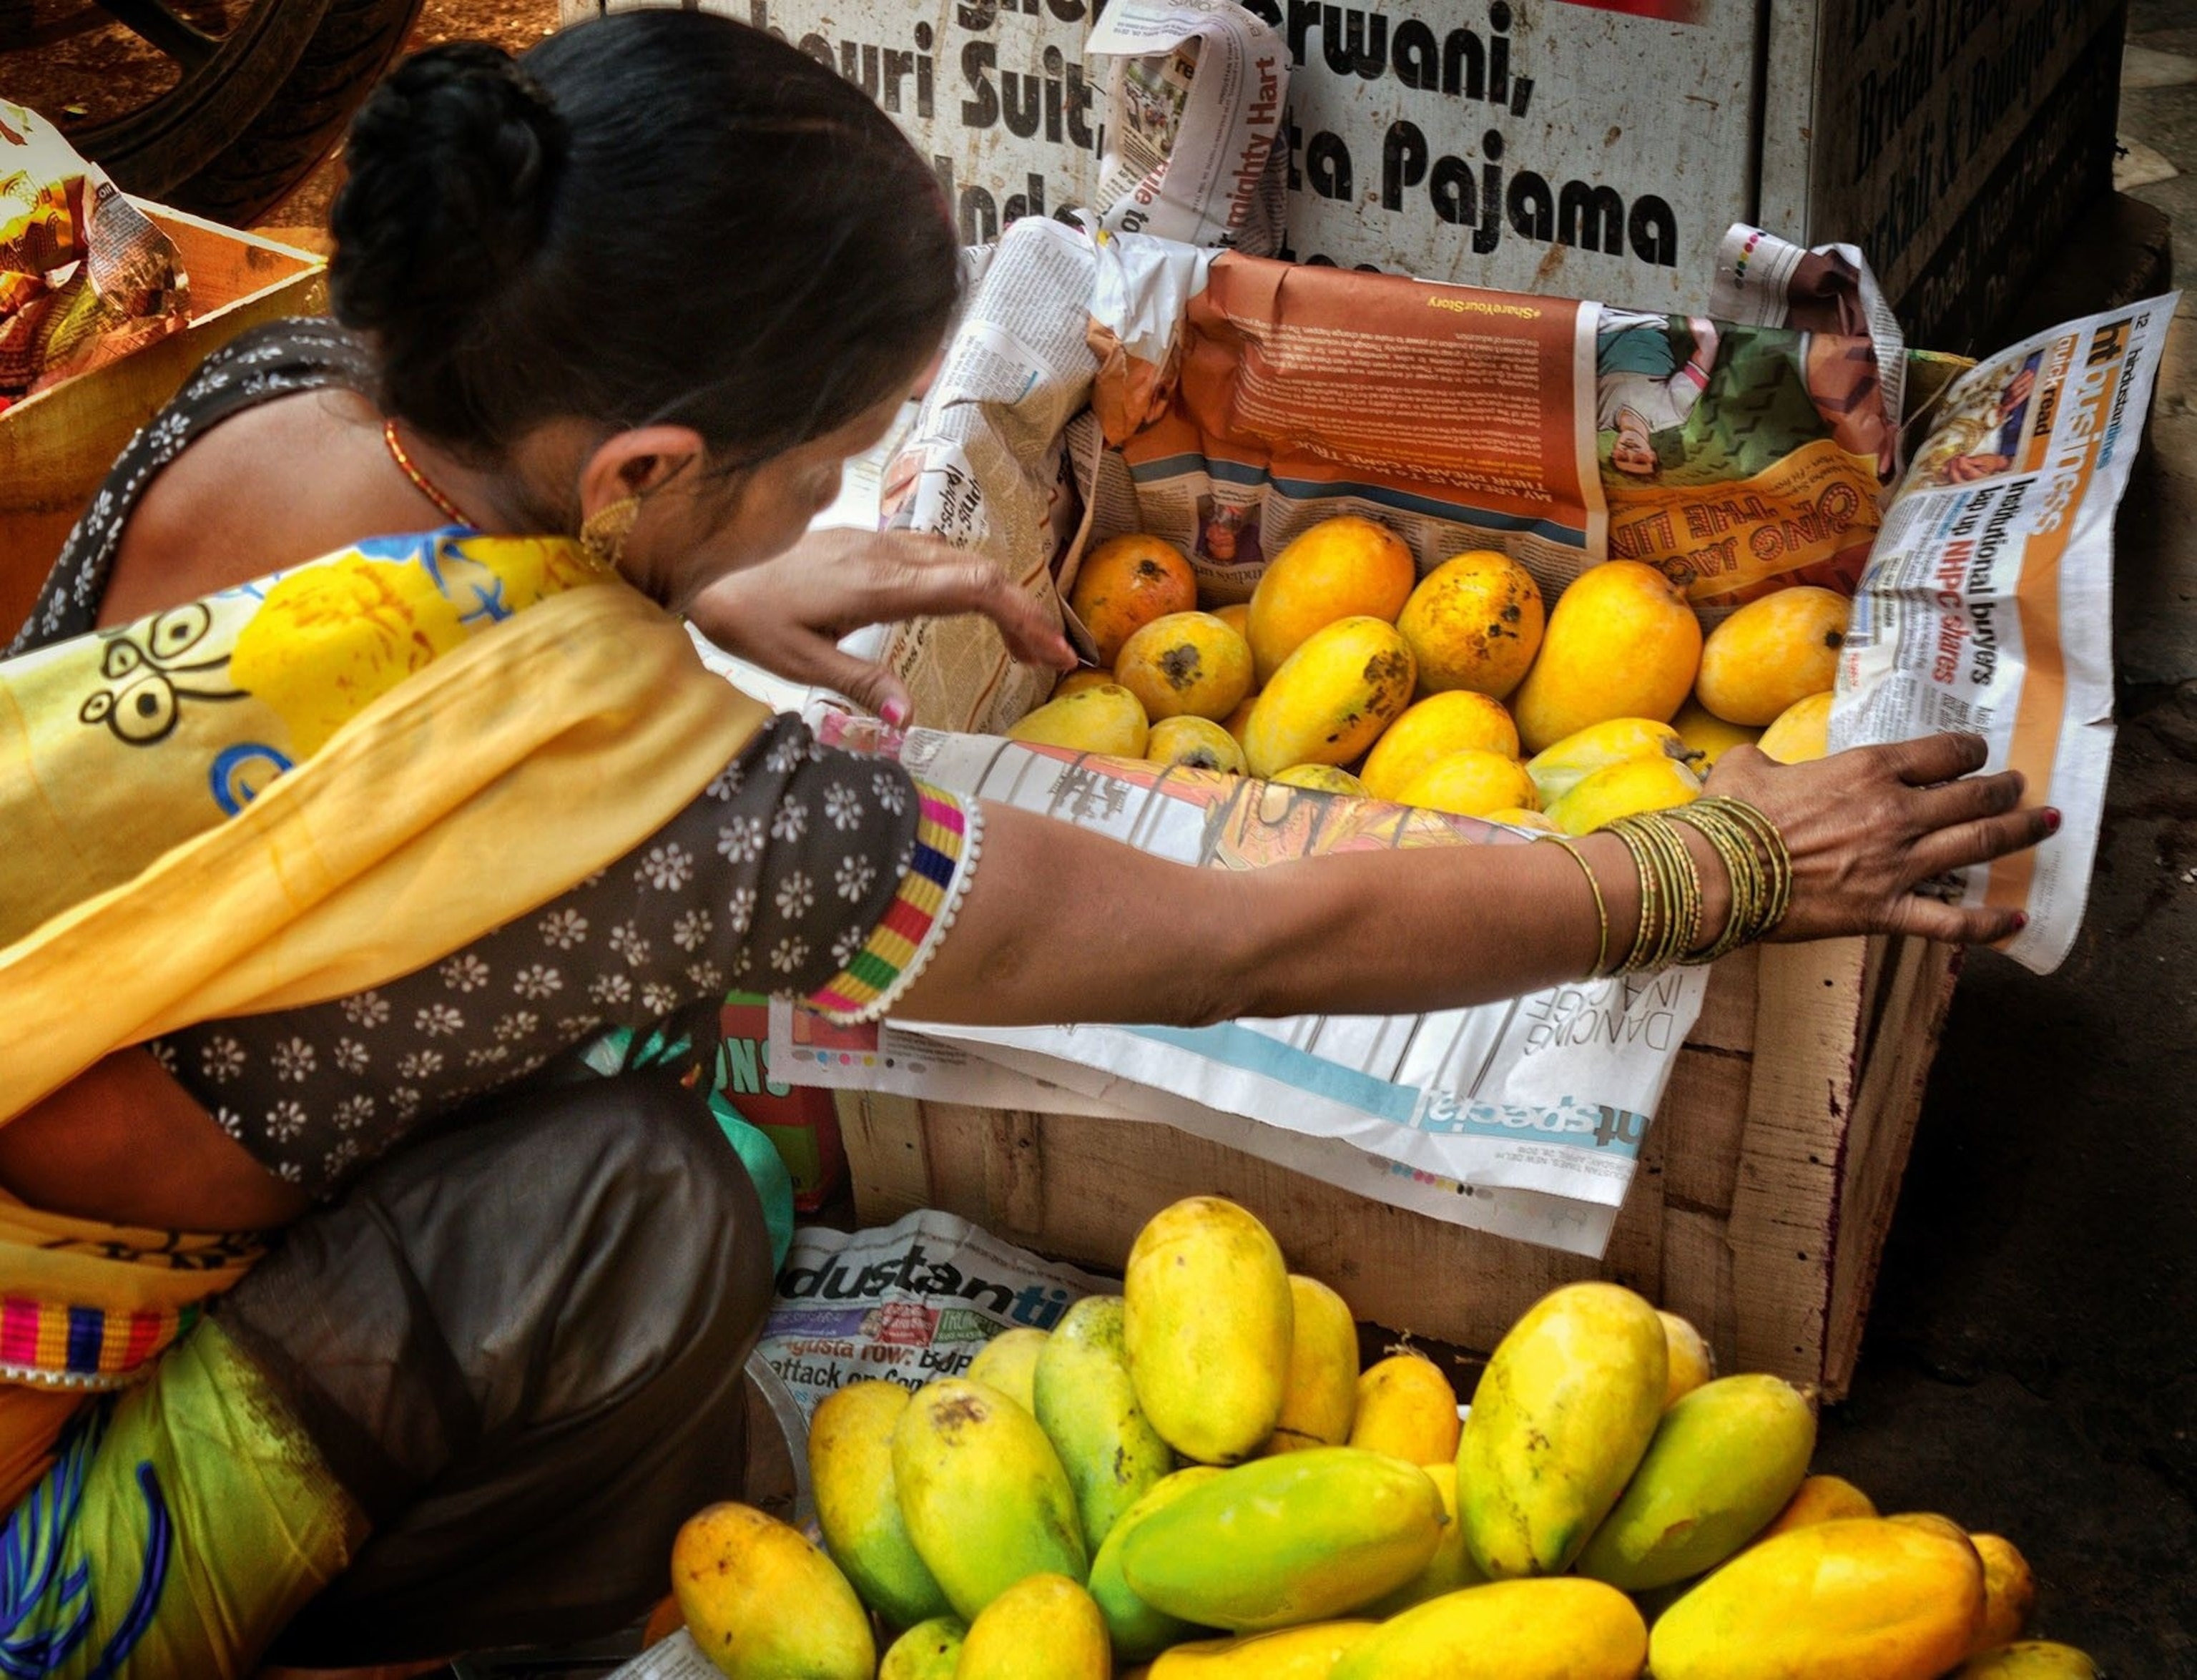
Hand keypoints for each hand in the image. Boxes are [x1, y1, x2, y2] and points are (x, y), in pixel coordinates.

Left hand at [686, 529, 1076, 722]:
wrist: (701, 566)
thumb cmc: (745, 617)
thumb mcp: (798, 662)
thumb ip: (860, 685)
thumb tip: (911, 722)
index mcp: (879, 585)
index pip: (974, 588)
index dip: (1022, 618)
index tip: (1052, 654)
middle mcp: (887, 554)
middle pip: (980, 571)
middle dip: (1024, 614)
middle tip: (1049, 661)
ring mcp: (878, 543)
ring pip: (960, 560)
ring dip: (998, 598)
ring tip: (1019, 644)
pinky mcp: (866, 544)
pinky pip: (935, 555)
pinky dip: (968, 583)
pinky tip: (968, 610)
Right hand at [1701, 733, 2054, 943]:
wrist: (1718, 874)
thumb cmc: (1728, 818)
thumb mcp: (1746, 768)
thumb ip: (1766, 761)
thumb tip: (1760, 766)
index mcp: (1867, 770)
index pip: (1942, 752)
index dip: (1968, 749)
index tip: (1975, 752)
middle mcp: (1895, 813)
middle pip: (1974, 795)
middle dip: (2004, 788)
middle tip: (2018, 786)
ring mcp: (1897, 865)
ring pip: (1979, 844)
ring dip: (2018, 832)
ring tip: (2042, 824)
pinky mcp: (1885, 911)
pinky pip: (1952, 922)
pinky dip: (1989, 924)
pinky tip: (2016, 919)